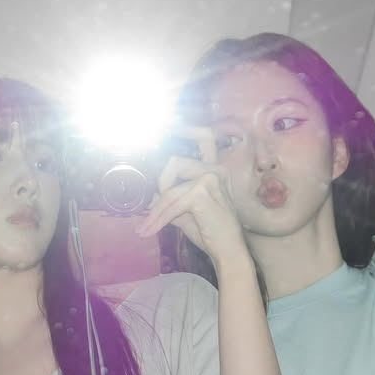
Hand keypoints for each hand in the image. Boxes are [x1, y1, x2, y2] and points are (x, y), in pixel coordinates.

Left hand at [135, 127, 250, 269]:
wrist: (227, 252)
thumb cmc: (210, 232)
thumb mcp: (185, 210)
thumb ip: (170, 196)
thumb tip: (149, 192)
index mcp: (214, 168)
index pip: (204, 137)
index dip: (188, 127)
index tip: (171, 122)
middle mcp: (216, 168)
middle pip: (174, 161)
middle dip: (160, 185)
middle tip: (152, 209)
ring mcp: (211, 178)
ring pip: (169, 188)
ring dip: (155, 211)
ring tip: (146, 228)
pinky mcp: (203, 193)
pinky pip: (171, 204)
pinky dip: (159, 219)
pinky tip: (151, 230)